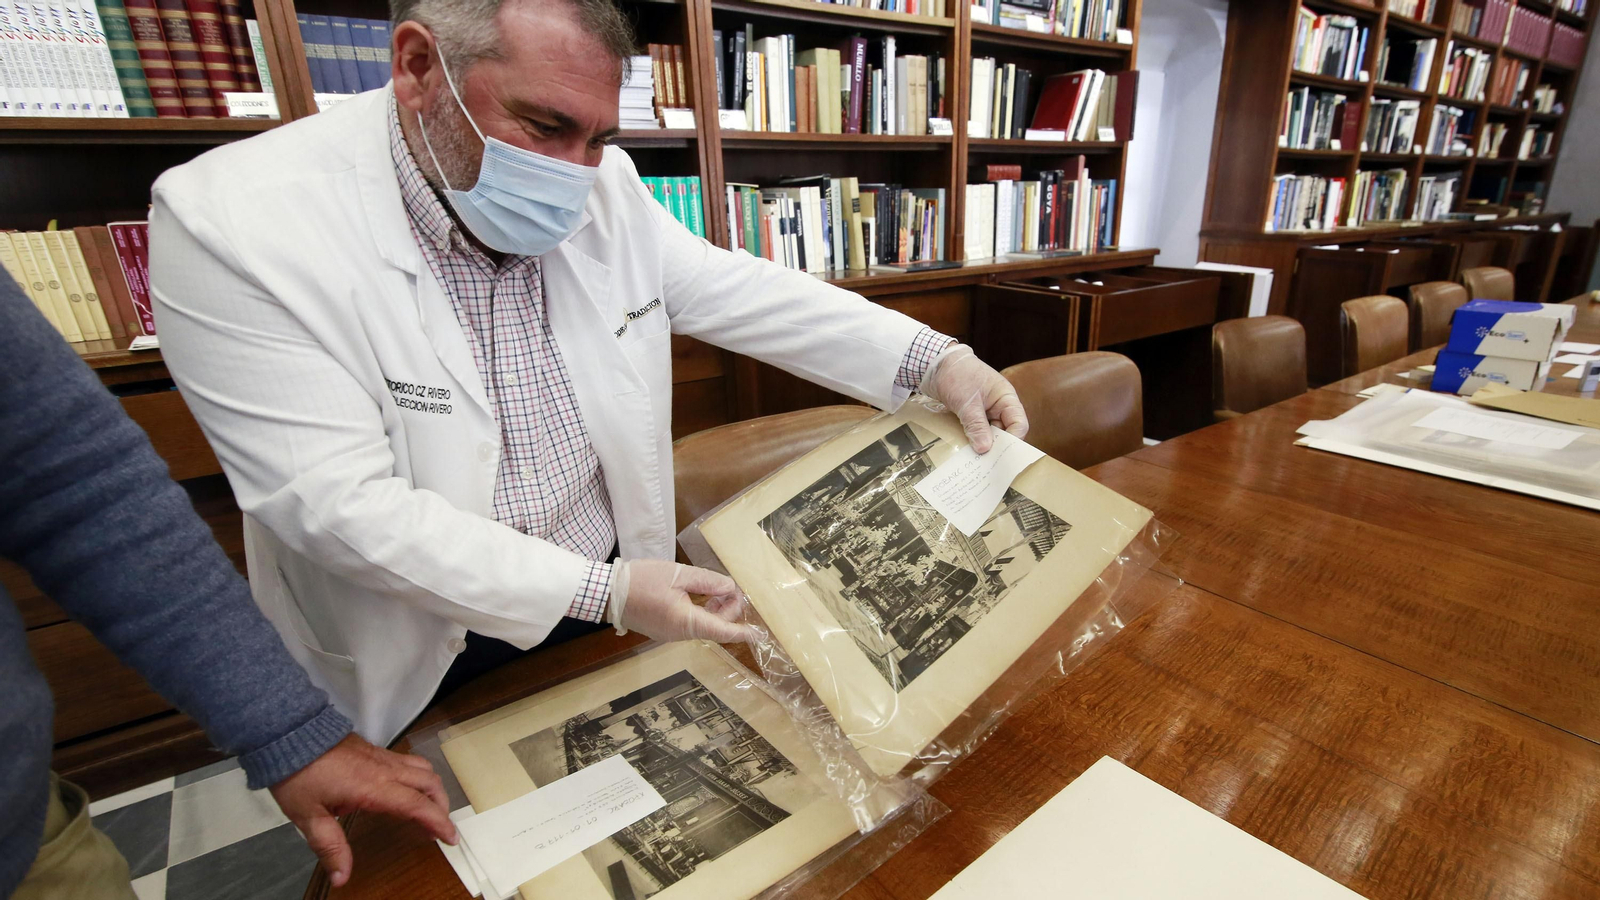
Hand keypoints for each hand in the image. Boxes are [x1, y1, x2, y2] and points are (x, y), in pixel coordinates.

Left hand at [269, 733, 455, 887]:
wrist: (291, 733)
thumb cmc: (299, 773)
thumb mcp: (309, 816)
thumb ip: (330, 847)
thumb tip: (342, 877)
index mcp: (373, 788)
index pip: (417, 805)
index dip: (438, 822)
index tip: (450, 837)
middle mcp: (384, 769)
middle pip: (429, 783)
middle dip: (441, 805)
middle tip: (440, 826)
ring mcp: (381, 756)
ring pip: (422, 767)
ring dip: (433, 787)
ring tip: (429, 806)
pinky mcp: (375, 749)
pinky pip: (408, 760)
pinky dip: (418, 774)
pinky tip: (406, 786)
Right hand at [609, 559, 754, 642]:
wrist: (607, 593)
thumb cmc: (641, 581)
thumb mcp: (678, 575)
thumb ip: (707, 582)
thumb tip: (728, 588)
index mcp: (686, 622)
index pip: (722, 631)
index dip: (743, 633)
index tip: (760, 635)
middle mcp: (680, 634)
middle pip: (714, 626)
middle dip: (727, 609)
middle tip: (730, 587)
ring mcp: (669, 634)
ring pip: (702, 625)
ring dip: (714, 609)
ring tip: (717, 588)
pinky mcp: (662, 629)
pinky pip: (689, 623)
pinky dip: (700, 611)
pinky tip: (700, 594)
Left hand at [923, 344, 1028, 452]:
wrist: (934, 364)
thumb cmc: (956, 375)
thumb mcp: (967, 402)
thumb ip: (976, 426)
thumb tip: (985, 449)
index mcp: (1006, 398)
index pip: (1018, 424)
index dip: (1013, 440)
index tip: (1000, 455)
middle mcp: (999, 406)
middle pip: (1005, 433)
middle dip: (997, 447)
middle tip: (986, 463)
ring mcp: (985, 412)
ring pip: (990, 435)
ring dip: (983, 445)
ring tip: (974, 461)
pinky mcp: (972, 416)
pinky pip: (976, 432)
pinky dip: (972, 441)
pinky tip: (965, 452)